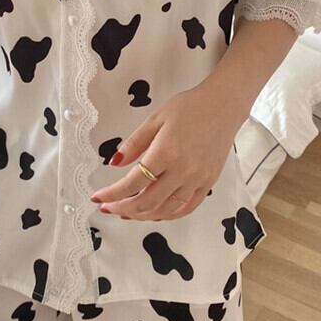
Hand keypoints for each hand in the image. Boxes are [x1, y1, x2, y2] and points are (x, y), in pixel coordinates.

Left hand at [89, 81, 244, 220]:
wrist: (223, 105)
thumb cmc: (189, 108)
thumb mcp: (155, 119)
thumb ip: (134, 143)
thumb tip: (115, 163)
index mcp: (166, 152)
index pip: (133, 183)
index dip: (113, 194)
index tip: (98, 197)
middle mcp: (183, 170)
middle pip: (148, 202)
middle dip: (124, 209)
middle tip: (109, 208)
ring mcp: (198, 180)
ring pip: (167, 210)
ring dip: (143, 216)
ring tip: (127, 213)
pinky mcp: (208, 183)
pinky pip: (186, 208)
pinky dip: (168, 215)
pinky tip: (154, 212)